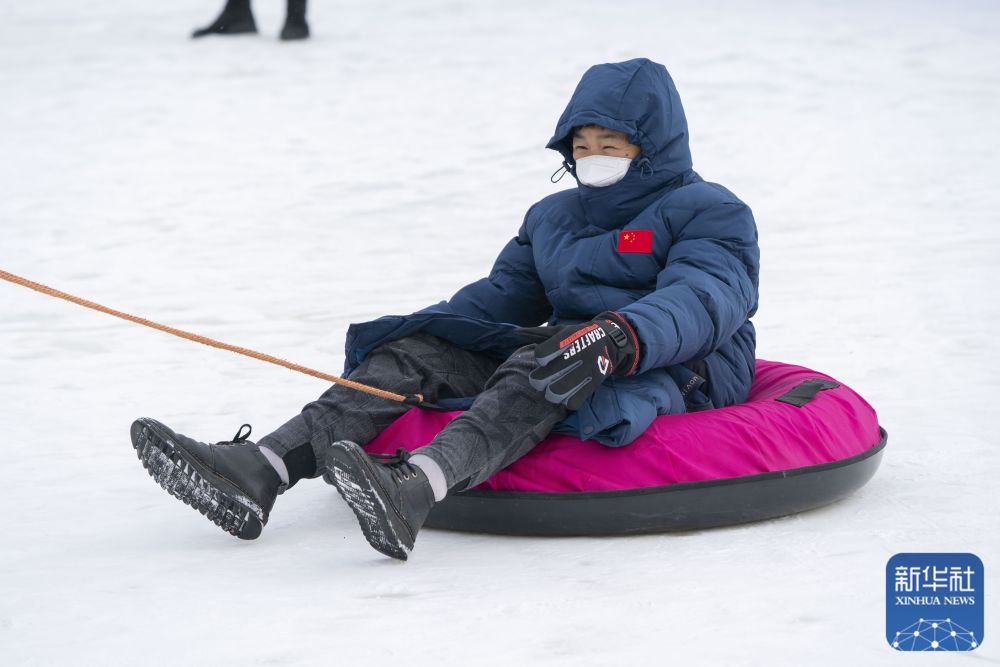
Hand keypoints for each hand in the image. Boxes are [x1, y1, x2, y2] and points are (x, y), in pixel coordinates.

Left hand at [525, 311, 639, 410]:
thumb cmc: (580, 335)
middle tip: (539, 380)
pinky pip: (574, 401)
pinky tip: (567, 395)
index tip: (543, 359)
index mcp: (568, 336)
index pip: (542, 354)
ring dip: (551, 393)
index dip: (540, 359)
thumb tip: (516, 333)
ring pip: (559, 391)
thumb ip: (539, 333)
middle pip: (547, 374)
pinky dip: (567, 401)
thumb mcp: (562, 330)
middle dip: (538, 379)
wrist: (613, 339)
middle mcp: (579, 350)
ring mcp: (588, 367)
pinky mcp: (596, 382)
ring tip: (551, 390)